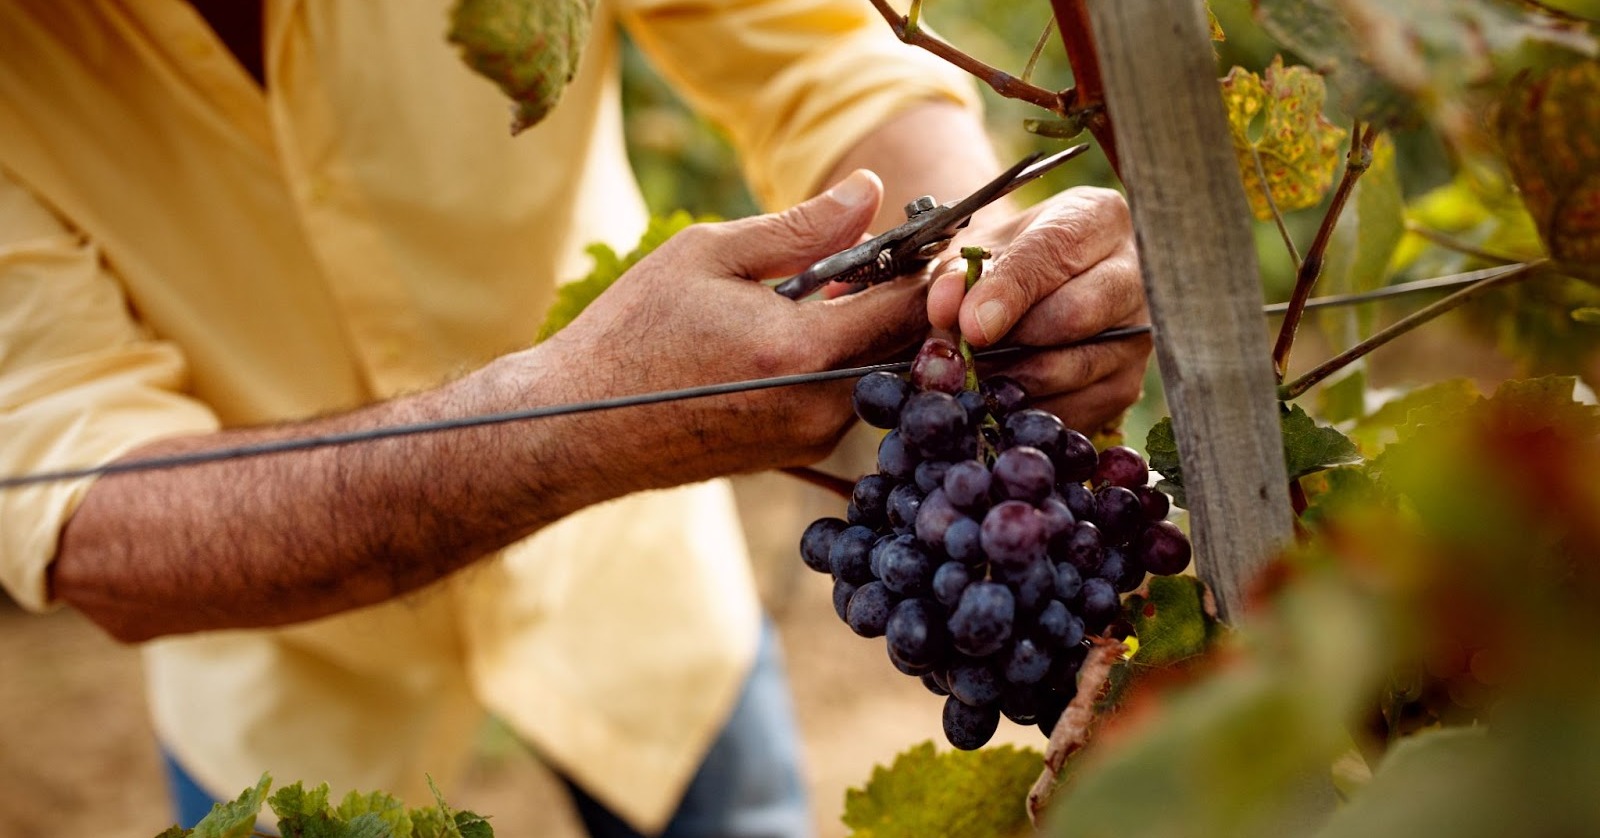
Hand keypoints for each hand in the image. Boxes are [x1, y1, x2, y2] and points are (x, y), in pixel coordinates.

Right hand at [533, 170, 928, 487]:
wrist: (578, 426)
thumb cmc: (632, 331)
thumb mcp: (708, 255)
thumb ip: (801, 227)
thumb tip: (869, 191)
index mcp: (802, 353)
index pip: (909, 307)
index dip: (928, 266)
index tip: (926, 236)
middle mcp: (820, 408)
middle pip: (906, 346)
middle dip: (902, 298)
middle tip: (873, 258)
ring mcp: (812, 440)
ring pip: (879, 374)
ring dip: (867, 331)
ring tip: (822, 294)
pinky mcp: (798, 455)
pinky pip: (847, 399)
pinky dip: (840, 363)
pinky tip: (793, 336)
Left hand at [926, 187, 1149, 433]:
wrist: (1040, 291)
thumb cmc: (1007, 262)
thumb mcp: (976, 254)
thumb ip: (956, 275)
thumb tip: (946, 309)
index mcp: (1096, 218)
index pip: (1053, 254)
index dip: (1007, 293)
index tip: (971, 326)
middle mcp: (1133, 272)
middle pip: (1075, 315)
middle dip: (1011, 340)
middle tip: (965, 355)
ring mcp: (1138, 332)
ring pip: (1075, 368)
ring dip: (1013, 380)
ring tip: (974, 375)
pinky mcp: (1127, 384)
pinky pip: (1076, 409)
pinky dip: (1028, 411)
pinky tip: (1001, 398)